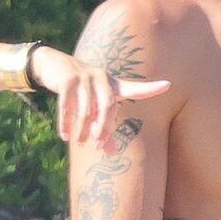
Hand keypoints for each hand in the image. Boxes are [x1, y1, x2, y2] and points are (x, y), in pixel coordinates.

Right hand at [29, 46, 168, 145]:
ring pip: (86, 110)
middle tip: (96, 146)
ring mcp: (84, 77)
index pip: (134, 88)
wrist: (52, 65)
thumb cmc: (80, 91)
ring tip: (78, 142)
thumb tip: (113, 154)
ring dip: (82, 130)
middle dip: (103, 129)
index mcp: (112, 84)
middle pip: (108, 107)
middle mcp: (102, 78)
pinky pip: (68, 106)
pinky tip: (65, 135)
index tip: (168, 85)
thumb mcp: (92, 107)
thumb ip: (103, 128)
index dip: (150, 89)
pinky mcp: (67, 80)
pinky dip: (66, 123)